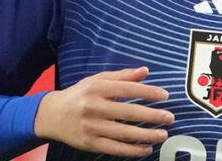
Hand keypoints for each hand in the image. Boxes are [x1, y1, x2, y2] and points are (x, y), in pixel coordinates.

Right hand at [34, 66, 173, 156]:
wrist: (52, 115)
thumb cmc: (80, 95)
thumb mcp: (97, 80)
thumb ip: (122, 76)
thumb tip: (145, 71)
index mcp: (97, 88)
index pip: (127, 89)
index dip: (148, 92)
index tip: (164, 96)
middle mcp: (94, 107)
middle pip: (128, 112)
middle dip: (152, 116)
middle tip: (169, 117)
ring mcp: (91, 127)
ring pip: (124, 133)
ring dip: (146, 135)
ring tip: (163, 134)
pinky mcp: (90, 143)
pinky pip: (115, 148)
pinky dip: (132, 150)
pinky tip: (147, 148)